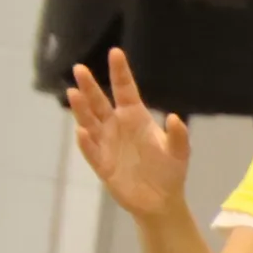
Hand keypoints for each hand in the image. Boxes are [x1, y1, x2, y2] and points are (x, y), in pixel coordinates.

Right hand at [66, 49, 193, 219]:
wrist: (160, 200)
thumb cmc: (169, 171)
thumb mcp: (179, 153)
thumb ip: (178, 136)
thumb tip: (177, 118)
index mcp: (136, 118)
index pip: (125, 90)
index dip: (120, 72)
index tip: (115, 52)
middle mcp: (117, 126)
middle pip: (100, 102)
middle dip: (90, 86)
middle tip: (80, 68)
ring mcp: (106, 143)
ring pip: (90, 121)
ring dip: (82, 108)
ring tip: (74, 92)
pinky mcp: (101, 163)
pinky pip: (91, 150)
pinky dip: (86, 141)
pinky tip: (81, 131)